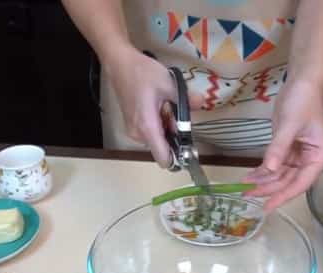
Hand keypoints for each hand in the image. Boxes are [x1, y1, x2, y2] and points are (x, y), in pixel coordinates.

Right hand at [105, 48, 201, 167]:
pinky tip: (160, 107)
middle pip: (163, 148)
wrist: (119, 63)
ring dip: (167, 129)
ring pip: (157, 140)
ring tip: (167, 107)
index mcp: (147, 128)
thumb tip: (203, 102)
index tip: (189, 148)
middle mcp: (138, 135)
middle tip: (177, 114)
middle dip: (175, 136)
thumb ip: (186, 98)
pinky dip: (159, 125)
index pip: (163, 158)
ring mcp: (133, 131)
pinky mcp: (132, 126)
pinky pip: (151, 133)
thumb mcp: (168, 84)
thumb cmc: (142, 73)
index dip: (178, 158)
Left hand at [242, 79, 322, 213]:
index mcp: (318, 157)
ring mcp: (298, 156)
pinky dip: (262, 171)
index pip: (300, 183)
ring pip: (279, 176)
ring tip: (243, 187)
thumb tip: (269, 169)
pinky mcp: (287, 150)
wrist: (301, 83)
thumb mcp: (289, 125)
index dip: (283, 196)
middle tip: (247, 195)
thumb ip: (279, 148)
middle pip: (287, 182)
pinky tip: (249, 176)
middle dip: (268, 188)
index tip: (267, 206)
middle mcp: (310, 161)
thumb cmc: (303, 101)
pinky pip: (274, 165)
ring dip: (262, 181)